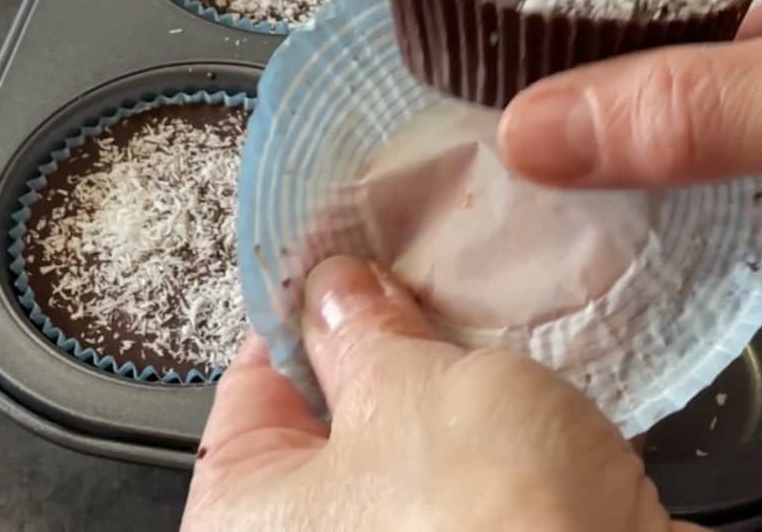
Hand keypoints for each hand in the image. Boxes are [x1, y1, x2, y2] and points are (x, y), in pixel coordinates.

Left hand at [182, 256, 700, 531]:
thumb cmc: (480, 515)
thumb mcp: (401, 389)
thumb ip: (356, 331)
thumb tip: (331, 290)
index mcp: (248, 518)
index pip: (252, 384)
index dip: (299, 308)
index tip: (337, 255)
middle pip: (332, 408)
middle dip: (379, 335)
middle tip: (411, 271)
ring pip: (409, 431)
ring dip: (442, 370)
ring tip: (465, 302)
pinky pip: (464, 461)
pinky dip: (486, 412)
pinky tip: (514, 359)